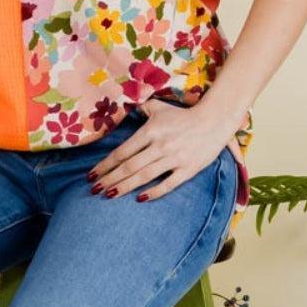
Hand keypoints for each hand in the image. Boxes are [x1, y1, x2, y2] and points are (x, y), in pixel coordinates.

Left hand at [87, 98, 235, 202]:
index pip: (122, 152)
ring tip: (109, 195)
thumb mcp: (159, 107)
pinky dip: (154, 192)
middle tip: (94, 190)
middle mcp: (160, 146)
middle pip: (129, 167)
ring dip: (124, 187)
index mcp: (150, 131)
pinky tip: (140, 198)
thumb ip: (140, 109)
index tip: (92, 175)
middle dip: (109, 179)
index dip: (105, 165)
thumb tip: (124, 109)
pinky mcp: (188, 169)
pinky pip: (168, 184)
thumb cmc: (183, 115)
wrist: (215, 120)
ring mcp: (174, 159)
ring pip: (144, 176)